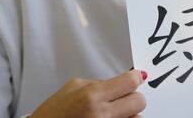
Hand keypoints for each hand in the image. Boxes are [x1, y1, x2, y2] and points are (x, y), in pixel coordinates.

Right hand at [32, 69, 147, 117]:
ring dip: (129, 115)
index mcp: (92, 95)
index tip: (135, 78)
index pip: (130, 82)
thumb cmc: (53, 114)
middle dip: (132, 98)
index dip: (134, 78)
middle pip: (139, 101)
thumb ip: (97, 83)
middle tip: (123, 99)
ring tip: (113, 114)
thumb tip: (119, 81)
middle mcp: (101, 114)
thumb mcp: (72, 88)